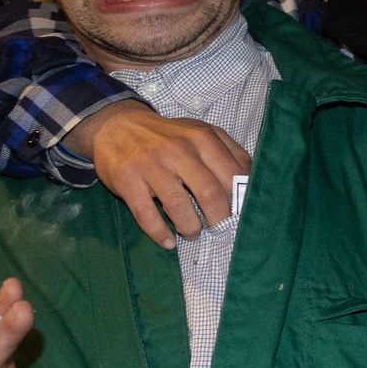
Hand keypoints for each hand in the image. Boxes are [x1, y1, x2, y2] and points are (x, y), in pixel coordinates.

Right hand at [84, 101, 250, 247]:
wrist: (116, 125)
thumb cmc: (168, 136)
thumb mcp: (200, 132)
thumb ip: (228, 151)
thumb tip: (250, 181)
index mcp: (202, 137)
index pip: (232, 174)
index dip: (238, 200)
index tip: (237, 214)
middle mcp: (178, 150)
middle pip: (209, 192)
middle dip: (217, 218)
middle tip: (216, 227)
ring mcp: (151, 165)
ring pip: (179, 206)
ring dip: (190, 228)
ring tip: (192, 233)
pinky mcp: (127, 180)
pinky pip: (147, 215)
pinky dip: (159, 233)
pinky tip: (168, 242)